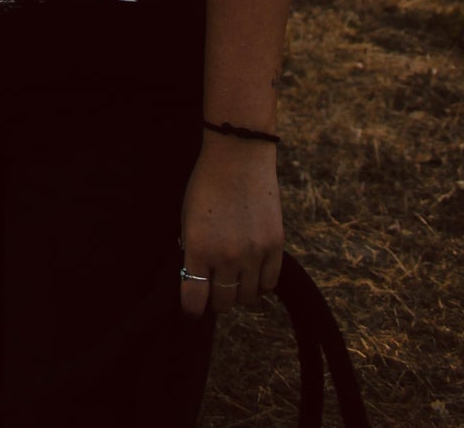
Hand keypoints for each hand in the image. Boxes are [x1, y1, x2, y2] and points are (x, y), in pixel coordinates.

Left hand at [179, 137, 282, 317]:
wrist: (239, 155)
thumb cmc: (207, 183)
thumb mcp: (188, 217)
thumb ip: (192, 250)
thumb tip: (197, 279)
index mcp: (198, 248)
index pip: (194, 299)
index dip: (192, 309)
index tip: (193, 309)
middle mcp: (225, 255)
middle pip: (223, 303)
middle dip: (216, 299)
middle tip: (215, 288)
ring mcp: (253, 253)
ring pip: (248, 297)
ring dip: (239, 292)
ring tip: (235, 276)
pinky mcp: (275, 246)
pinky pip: (269, 284)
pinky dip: (261, 283)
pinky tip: (253, 271)